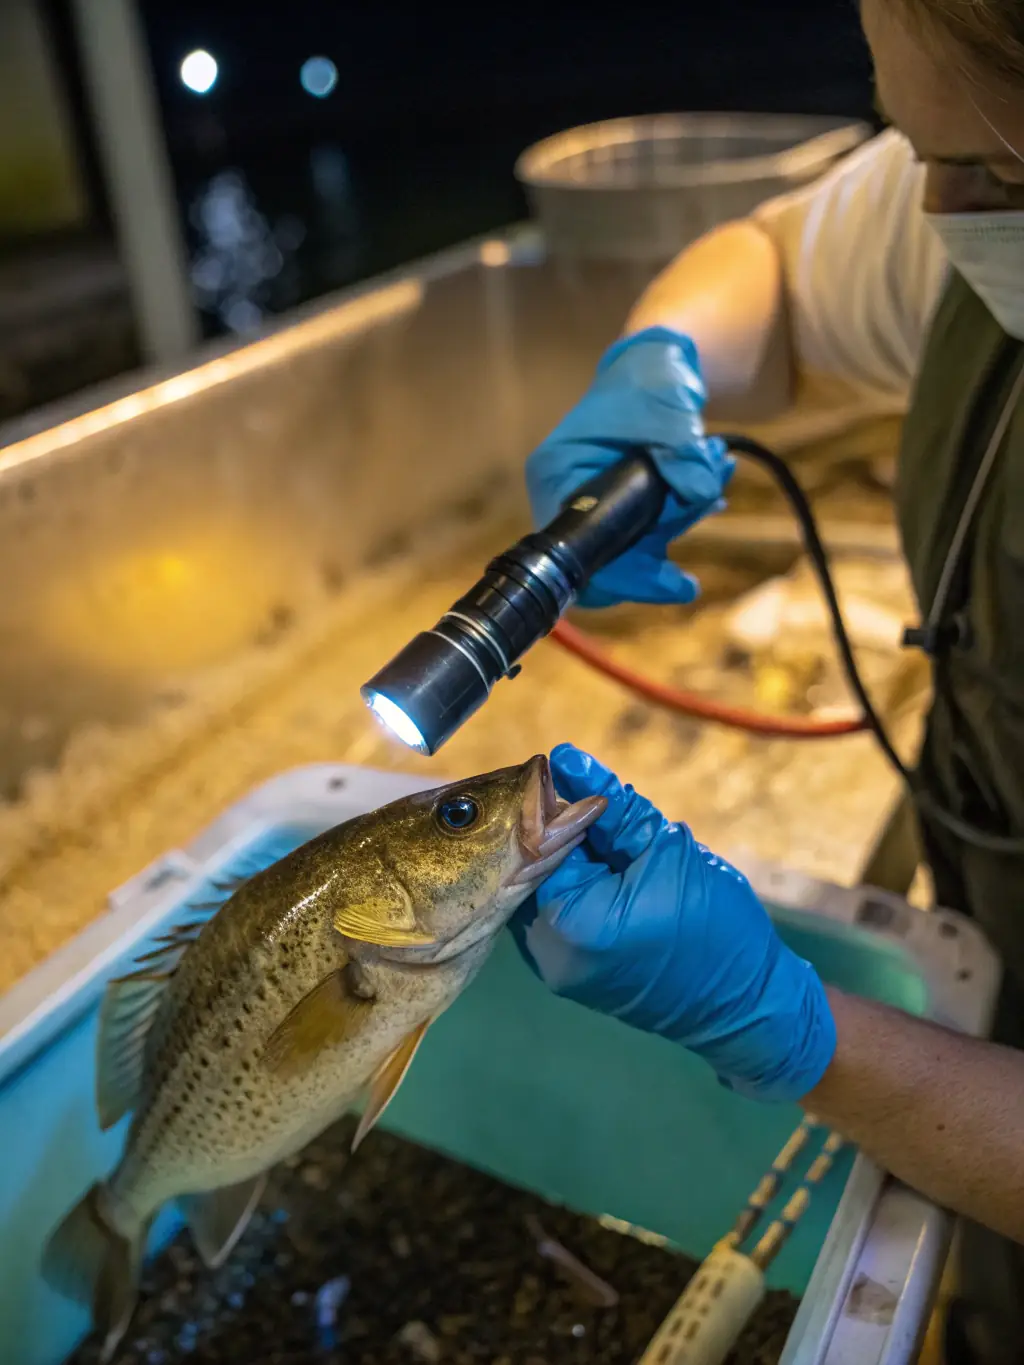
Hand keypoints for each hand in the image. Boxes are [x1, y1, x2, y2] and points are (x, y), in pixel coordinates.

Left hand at [511, 745, 835, 1103]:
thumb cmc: (717, 925)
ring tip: (619, 849)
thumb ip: (612, 806)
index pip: (540, 837)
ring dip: (575, 860)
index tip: (580, 778)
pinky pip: (558, 916)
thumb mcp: (667, 849)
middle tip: (607, 816)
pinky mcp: (570, 976)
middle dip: (565, 831)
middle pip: (535, 865)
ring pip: (545, 888)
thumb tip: (565, 757)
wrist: (748, 1006)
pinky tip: (616, 880)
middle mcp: (546, 950)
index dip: (561, 801)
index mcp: (569, 918)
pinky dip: (581, 889)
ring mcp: (554, 968)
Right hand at [524, 327, 733, 608]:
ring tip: (716, 472)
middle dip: (663, 543)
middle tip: (705, 508)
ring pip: (636, 546)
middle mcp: (567, 498)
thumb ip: (683, 452)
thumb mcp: (667, 408)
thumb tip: (702, 495)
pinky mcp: (619, 507)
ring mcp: (593, 505)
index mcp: (557, 475)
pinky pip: (650, 532)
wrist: (658, 362)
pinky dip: (683, 514)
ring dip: (682, 518)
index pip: (579, 549)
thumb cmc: (648, 377)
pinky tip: (711, 488)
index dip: (624, 575)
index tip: (673, 584)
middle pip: (608, 559)